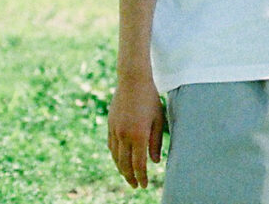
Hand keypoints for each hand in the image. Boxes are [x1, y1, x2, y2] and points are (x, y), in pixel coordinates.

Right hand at [107, 71, 165, 188]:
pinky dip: (115, 156)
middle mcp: (124, 135)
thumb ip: (156, 142)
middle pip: (124, 164)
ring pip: (115, 157)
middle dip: (130, 177)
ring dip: (121, 169)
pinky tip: (120, 160)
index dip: (141, 177)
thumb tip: (155, 161)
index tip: (144, 185)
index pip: (138, 164)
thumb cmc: (150, 99)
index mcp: (138, 135)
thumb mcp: (158, 119)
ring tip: (128, 176)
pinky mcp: (109, 125)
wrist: (132, 81)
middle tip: (136, 186)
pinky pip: (111, 146)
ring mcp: (114, 130)